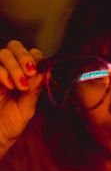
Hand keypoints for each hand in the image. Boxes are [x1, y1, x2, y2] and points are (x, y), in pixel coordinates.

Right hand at [0, 40, 45, 156]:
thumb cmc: (10, 124)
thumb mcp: (27, 107)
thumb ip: (35, 90)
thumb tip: (46, 72)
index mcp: (24, 75)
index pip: (32, 54)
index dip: (36, 59)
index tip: (39, 71)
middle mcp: (9, 70)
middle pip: (15, 46)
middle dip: (24, 57)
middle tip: (30, 72)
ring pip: (4, 53)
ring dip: (14, 67)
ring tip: (20, 85)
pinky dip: (2, 72)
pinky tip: (8, 85)